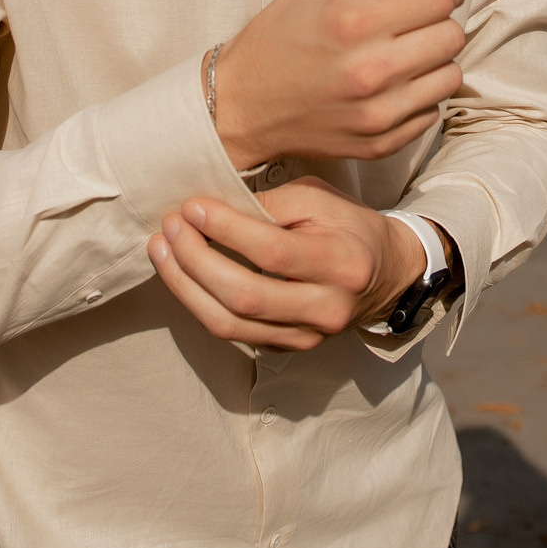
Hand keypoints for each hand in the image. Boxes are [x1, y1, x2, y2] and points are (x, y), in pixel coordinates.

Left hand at [147, 177, 433, 350]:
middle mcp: (326, 308)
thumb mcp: (321, 200)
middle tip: (170, 227)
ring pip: (230, 323)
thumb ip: (271, 205)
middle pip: (246, 296)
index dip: (226, 230)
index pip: (273, 252)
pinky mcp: (288, 347)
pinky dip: (199, 302)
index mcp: (341, 264)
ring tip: (161, 249)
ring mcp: (306, 335)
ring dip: (186, 286)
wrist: (385, 274)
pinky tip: (181, 273)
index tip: (192, 207)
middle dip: (196, 260)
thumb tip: (213, 208)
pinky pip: (232, 332)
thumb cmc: (348, 227)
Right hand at [211, 0, 466, 169]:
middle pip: (452, 35)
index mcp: (353, 20)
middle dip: (439, 19)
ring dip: (434, 59)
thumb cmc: (281, 33)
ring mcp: (377, 114)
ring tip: (398, 51)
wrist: (242, 104)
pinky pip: (433, 111)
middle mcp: (370, 70)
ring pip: (451, 75)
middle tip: (411, 18)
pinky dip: (419, 93)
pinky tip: (387, 84)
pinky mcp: (381, 143)